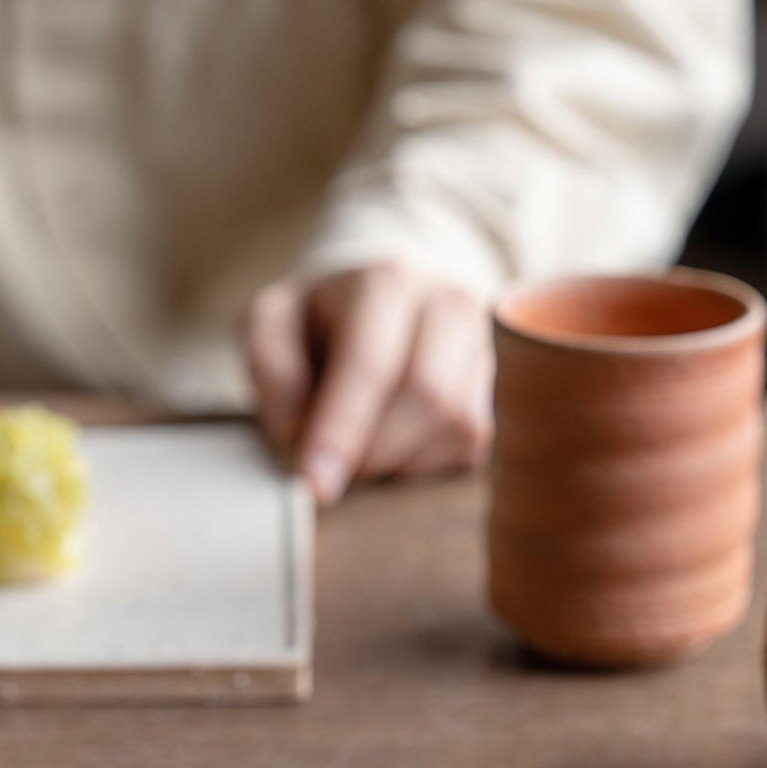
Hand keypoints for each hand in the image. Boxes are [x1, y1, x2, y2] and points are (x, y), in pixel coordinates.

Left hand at [244, 262, 492, 506]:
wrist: (383, 302)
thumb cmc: (318, 320)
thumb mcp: (270, 323)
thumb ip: (269, 366)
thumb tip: (295, 427)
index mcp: (386, 282)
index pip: (370, 365)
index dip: (341, 432)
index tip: (314, 485)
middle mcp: (448, 303)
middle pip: (427, 397)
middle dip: (373, 453)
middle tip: (332, 477)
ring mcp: (482, 345)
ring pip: (456, 426)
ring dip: (399, 463)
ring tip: (359, 455)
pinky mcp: (497, 388)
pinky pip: (471, 445)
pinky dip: (424, 465)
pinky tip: (392, 451)